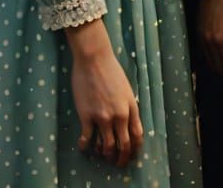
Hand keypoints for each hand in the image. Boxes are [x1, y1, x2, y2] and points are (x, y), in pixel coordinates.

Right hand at [67, 19, 143, 168]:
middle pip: (123, 145)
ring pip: (106, 147)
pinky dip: (86, 147)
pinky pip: (87, 140)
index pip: (137, 135)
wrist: (94, 58)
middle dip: (121, 158)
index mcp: (131, 107)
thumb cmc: (110, 69)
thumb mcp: (126, 88)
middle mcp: (119, 115)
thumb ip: (127, 106)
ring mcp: (103, 117)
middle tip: (117, 164)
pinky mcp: (87, 116)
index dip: (135, 149)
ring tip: (101, 156)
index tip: (131, 155)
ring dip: (104, 155)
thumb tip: (125, 123)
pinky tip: (84, 147)